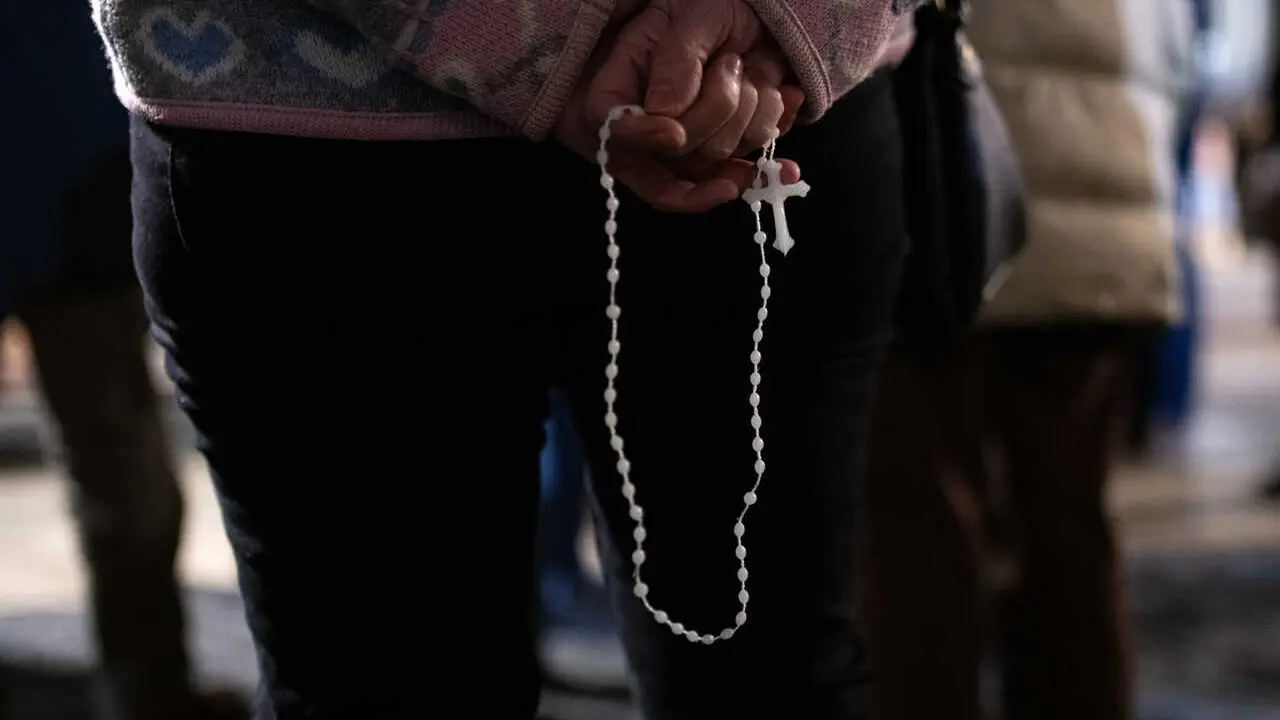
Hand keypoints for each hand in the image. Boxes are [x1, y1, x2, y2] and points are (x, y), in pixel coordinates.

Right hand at [589, 0, 805, 158]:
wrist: (759, 14)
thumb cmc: (714, 5)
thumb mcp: (692, 17)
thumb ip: (676, 61)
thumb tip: (665, 111)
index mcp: (625, 83)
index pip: (612, 126)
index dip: (639, 139)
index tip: (674, 134)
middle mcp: (652, 121)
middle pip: (671, 155)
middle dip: (712, 114)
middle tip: (731, 62)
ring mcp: (692, 139)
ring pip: (715, 155)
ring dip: (747, 107)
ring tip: (746, 65)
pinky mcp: (729, 146)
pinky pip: (751, 152)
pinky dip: (772, 117)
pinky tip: (778, 89)